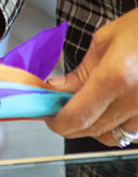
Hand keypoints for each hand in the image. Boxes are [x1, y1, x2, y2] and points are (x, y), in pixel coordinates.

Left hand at [45, 7, 137, 146]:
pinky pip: (133, 133)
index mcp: (117, 76)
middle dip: (69, 124)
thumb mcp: (105, 40)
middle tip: (59, 109)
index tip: (47, 114)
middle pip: (92, 130)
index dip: (57, 122)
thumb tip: (57, 90)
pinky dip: (117, 127)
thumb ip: (80, 72)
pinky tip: (111, 109)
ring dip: (93, 127)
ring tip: (86, 107)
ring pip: (113, 136)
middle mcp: (136, 99)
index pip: (77, 116)